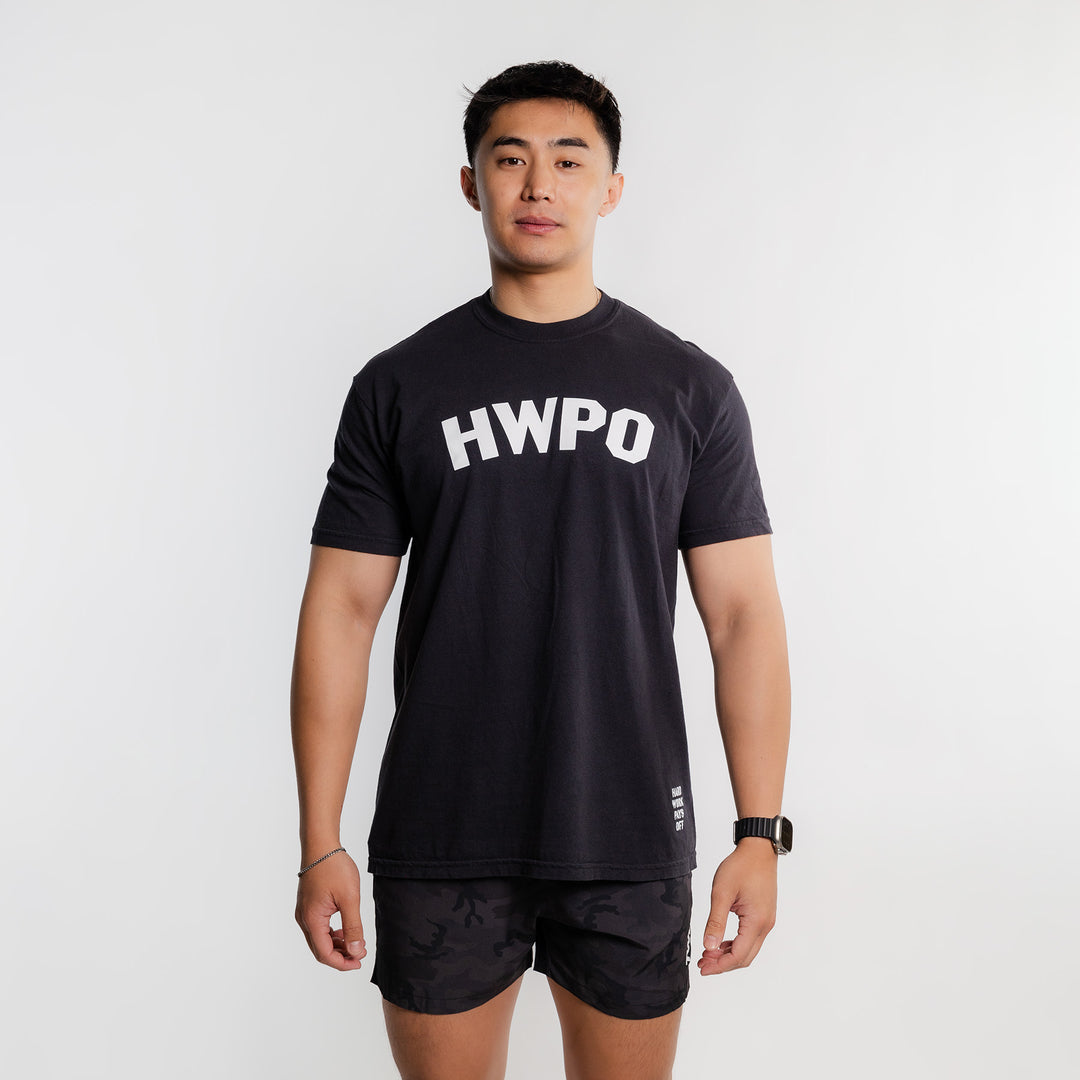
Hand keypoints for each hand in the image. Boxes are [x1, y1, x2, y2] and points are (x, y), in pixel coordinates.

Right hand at [294, 850, 366, 969]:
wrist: (321, 844)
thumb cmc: (334, 867)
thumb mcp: (349, 898)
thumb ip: (353, 926)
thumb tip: (355, 951)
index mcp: (312, 920)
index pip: (324, 953)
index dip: (342, 963)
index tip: (359, 961)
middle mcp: (303, 919)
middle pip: (319, 949)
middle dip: (340, 956)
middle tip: (359, 955)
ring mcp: (304, 912)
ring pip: (318, 939)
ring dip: (336, 945)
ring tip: (355, 942)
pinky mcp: (307, 905)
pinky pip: (318, 927)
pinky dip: (331, 934)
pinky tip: (344, 930)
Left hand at [698, 840, 776, 974]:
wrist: (759, 849)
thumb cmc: (741, 866)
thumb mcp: (722, 892)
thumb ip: (715, 921)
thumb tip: (709, 946)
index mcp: (756, 922)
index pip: (738, 956)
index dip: (720, 966)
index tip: (703, 968)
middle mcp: (765, 925)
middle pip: (745, 957)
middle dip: (723, 964)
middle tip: (702, 963)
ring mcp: (766, 920)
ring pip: (748, 949)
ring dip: (728, 954)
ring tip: (708, 953)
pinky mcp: (763, 915)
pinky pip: (750, 938)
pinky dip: (735, 944)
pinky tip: (720, 942)